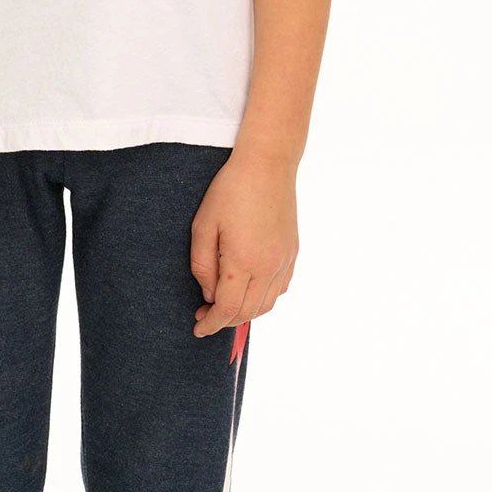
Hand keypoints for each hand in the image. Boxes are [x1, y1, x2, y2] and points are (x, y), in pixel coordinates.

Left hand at [190, 149, 298, 337]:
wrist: (267, 164)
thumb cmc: (230, 190)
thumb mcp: (203, 225)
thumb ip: (203, 266)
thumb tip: (209, 294)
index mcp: (244, 262)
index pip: (227, 309)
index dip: (211, 324)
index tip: (198, 328)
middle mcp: (269, 267)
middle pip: (248, 312)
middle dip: (225, 321)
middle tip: (204, 315)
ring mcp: (285, 260)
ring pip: (267, 305)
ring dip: (246, 312)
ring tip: (226, 304)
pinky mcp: (293, 252)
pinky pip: (280, 289)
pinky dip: (264, 298)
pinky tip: (250, 289)